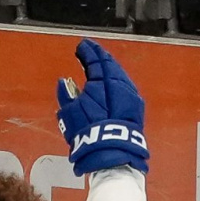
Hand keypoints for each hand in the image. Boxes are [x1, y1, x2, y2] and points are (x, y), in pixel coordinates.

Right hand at [55, 39, 148, 176]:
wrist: (112, 153)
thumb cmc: (89, 133)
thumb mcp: (70, 114)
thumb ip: (66, 95)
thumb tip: (64, 83)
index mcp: (103, 81)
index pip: (96, 60)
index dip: (88, 52)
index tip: (81, 46)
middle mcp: (120, 84)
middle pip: (110, 64)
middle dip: (100, 57)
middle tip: (90, 51)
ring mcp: (131, 94)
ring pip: (119, 74)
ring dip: (109, 68)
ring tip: (100, 65)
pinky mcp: (136, 106)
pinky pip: (125, 85)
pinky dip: (116, 79)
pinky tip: (111, 82)